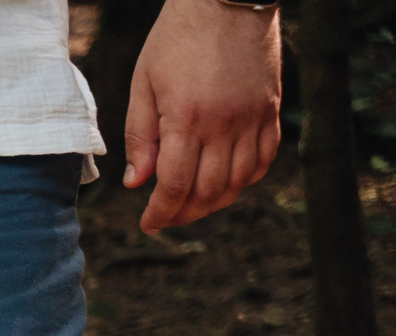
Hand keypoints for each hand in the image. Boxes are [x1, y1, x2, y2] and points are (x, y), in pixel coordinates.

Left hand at [126, 0, 281, 232]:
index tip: (149, 225)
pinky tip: (229, 181)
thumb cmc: (177, 38)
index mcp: (185, 120)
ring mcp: (253, 117)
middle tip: (168, 216)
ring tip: (194, 203)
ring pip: (240, 181)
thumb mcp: (144, 84)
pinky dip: (248, 178)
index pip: (175, 186)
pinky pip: (266, 157)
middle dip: (185, 213)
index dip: (161, 213)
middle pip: (209, 191)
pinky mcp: (272, 107)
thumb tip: (136, 183)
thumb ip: (139, 137)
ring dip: (216, 201)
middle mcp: (224, 124)